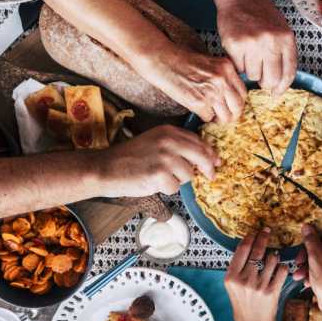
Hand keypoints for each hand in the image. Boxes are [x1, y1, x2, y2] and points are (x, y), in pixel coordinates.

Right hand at [96, 125, 219, 196]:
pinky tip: (153, 183)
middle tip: (211, 176)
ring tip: (160, 176)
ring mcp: (165, 157)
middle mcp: (169, 141)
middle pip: (202, 156)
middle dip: (208, 168)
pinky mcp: (159, 174)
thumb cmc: (130, 158)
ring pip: (189, 175)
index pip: (199, 141)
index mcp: (169, 131)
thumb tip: (204, 158)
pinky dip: (166, 189)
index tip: (216, 161)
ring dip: (178, 180)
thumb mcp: (155, 142)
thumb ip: (177, 146)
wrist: (106, 167)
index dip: (210, 153)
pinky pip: (175, 187)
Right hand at [138, 44, 246, 122]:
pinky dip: (204, 117)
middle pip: (238, 107)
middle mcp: (222, 79)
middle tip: (223, 116)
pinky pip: (208, 118)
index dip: (237, 103)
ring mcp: (211, 91)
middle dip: (232, 115)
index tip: (232, 107)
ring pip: (226, 117)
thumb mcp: (210, 62)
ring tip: (210, 113)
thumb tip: (232, 96)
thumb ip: (223, 76)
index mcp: (227, 67)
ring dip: (218, 119)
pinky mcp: (198, 102)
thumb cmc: (182, 61)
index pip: (243, 93)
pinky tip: (198, 109)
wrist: (162, 59)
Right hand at [217, 0, 296, 96]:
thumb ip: (283, 53)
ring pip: (253, 75)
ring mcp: (253, 43)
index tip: (277, 93)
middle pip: (270, 79)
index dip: (282, 87)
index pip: (288, 73)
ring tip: (249, 55)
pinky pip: (238, 67)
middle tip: (260, 76)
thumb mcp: (281, 30)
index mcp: (286, 39)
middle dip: (265, 82)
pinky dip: (238, 63)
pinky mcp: (235, 44)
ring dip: (250, 70)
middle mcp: (271, 42)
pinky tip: (240, 50)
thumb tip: (280, 83)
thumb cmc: (260, 13)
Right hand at [225, 229, 287, 320]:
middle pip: (257, 250)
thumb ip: (238, 268)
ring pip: (272, 259)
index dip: (250, 237)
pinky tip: (280, 269)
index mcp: (231, 277)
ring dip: (275, 256)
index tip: (255, 231)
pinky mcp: (272, 292)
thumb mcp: (233, 287)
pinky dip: (283, 267)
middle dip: (263, 237)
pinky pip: (282, 270)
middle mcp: (244, 280)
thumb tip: (247, 246)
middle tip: (267, 230)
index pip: (241, 250)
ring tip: (273, 259)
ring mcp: (258, 286)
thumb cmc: (243, 306)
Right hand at [293, 227, 321, 312]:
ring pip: (318, 258)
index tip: (303, 237)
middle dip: (306, 253)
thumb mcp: (316, 259)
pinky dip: (311, 273)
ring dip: (306, 265)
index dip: (314, 233)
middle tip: (298, 260)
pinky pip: (320, 268)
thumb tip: (307, 226)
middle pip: (320, 245)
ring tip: (298, 274)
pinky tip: (305, 281)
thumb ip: (311, 241)